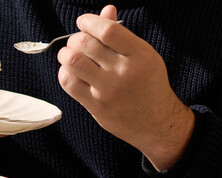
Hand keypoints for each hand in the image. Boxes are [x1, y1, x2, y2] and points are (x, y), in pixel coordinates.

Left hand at [56, 5, 194, 170]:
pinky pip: (69, 83)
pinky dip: (65, 72)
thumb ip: (121, 34)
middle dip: (76, 38)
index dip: (89, 21)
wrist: (156, 122)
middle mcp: (124, 72)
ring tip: (70, 54)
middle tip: (78, 42)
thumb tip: (106, 9)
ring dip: (66, 53)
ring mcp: (109, 90)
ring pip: (73, 61)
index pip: (107, 30)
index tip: (83, 22)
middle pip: (86, 43)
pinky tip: (71, 71)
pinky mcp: (96, 106)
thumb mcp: (143, 55)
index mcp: (140, 54)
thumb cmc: (148, 84)